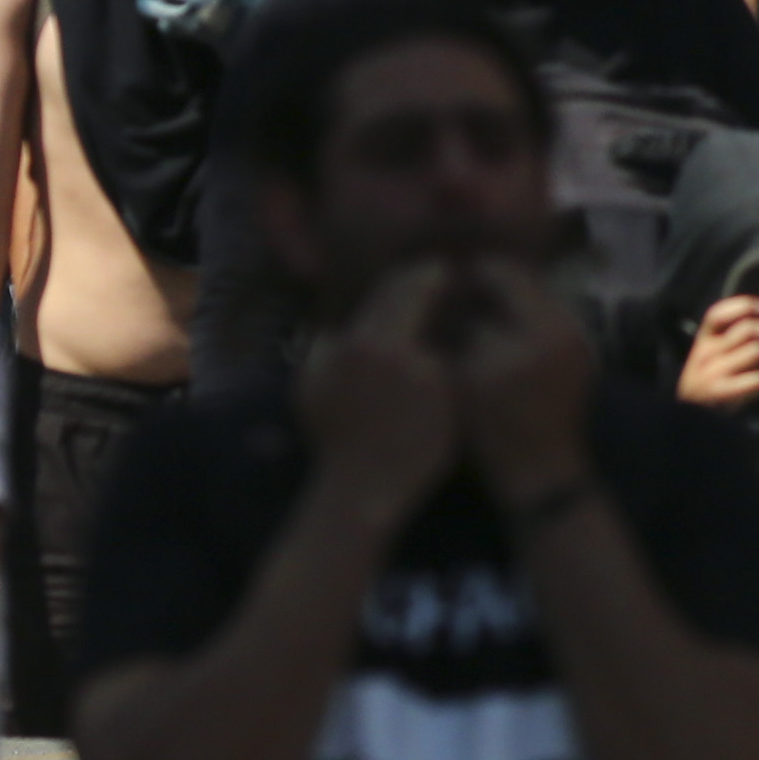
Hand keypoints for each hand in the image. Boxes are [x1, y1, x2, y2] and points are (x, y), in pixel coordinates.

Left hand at [302, 264, 460, 527]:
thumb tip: (445, 303)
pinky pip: (334, 343)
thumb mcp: (446, 390)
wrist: (364, 489)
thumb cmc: (420, 444)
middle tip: (432, 279)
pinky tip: (377, 350)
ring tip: (407, 316)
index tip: (451, 269)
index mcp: (389, 344)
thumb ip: (442, 343)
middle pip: (381, 296)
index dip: (434, 274)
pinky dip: (358, 339)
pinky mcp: (307, 380)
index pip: (413, 287)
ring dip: (384, 310)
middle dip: (408, 285)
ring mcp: (323, 362)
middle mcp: (350, 344)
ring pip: (358, 317)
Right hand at [446, 257, 597, 498]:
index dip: (470, 273)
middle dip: (488, 284)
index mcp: (542, 326)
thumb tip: (452, 295)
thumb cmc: (496, 429)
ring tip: (468, 314)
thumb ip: (463, 329)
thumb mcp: (468, 376)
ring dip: (503, 302)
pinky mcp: (579, 356)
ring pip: (535, 301)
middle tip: (453, 292)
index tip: (443, 278)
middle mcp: (569, 324)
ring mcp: (579, 340)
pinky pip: (546, 323)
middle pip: (525, 282)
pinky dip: (519, 322)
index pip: (506, 274)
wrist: (542, 472)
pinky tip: (491, 337)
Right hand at [676, 294, 758, 414]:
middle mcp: (705, 354)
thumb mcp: (711, 363)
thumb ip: (729, 344)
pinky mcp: (721, 393)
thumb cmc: (710, 394)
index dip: (746, 306)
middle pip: (750, 329)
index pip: (718, 313)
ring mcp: (712, 373)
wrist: (690, 429)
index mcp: (703, 343)